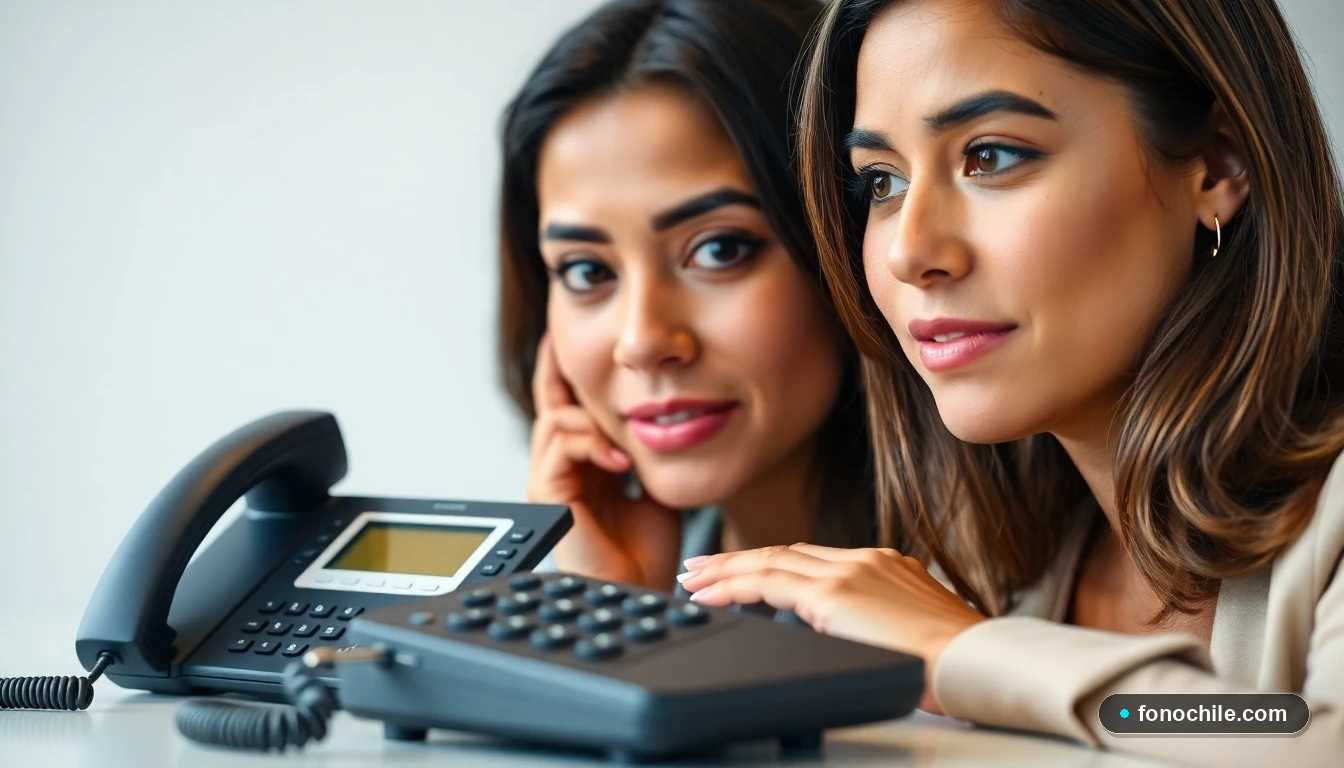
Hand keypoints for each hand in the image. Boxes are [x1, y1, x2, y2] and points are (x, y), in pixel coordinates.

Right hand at [527, 335, 682, 589]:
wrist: (641, 591)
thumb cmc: (649, 552)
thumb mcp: (653, 486)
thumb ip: (645, 451)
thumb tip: (660, 416)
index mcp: (584, 465)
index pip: (572, 408)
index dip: (571, 373)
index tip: (577, 340)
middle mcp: (562, 469)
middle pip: (552, 403)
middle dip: (560, 369)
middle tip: (566, 338)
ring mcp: (551, 481)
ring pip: (555, 419)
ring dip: (589, 414)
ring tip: (621, 430)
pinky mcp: (546, 495)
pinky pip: (559, 448)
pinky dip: (590, 443)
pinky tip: (619, 459)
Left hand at [676, 544, 985, 713]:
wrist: (976, 663)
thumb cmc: (956, 666)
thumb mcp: (912, 635)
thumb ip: (877, 627)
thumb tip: (853, 642)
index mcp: (885, 567)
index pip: (812, 559)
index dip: (771, 564)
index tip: (742, 571)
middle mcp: (864, 560)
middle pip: (785, 553)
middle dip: (738, 561)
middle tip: (701, 570)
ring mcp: (850, 573)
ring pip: (770, 561)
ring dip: (726, 570)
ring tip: (694, 581)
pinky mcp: (835, 595)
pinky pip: (768, 583)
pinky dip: (733, 585)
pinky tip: (710, 595)